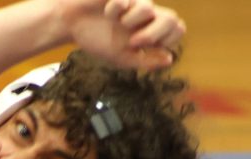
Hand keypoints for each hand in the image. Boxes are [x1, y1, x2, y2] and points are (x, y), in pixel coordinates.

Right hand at [58, 0, 184, 69]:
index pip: (177, 29)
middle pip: (171, 18)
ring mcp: (135, 1)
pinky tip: (106, 12)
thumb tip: (170, 59)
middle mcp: (147, 15)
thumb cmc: (97, 39)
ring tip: (117, 23)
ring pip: (149, 8)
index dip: (169, 39)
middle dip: (154, 34)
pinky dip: (115, 9)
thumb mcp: (120, 58)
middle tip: (134, 42)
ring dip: (131, 21)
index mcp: (150, 30)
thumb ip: (145, 61)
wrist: (73, 24)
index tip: (149, 48)